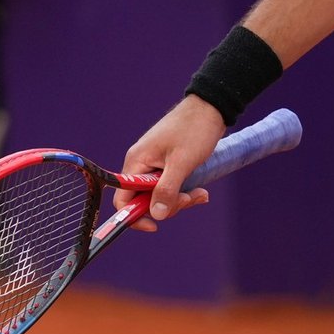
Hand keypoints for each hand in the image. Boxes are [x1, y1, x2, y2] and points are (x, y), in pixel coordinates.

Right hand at [113, 96, 226, 230]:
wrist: (211, 107)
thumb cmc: (195, 129)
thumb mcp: (182, 162)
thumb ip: (166, 189)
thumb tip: (155, 215)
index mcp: (136, 161)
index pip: (123, 199)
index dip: (135, 216)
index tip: (155, 225)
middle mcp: (141, 163)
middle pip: (144, 200)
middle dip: (168, 205)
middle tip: (190, 198)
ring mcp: (154, 163)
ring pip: (160, 194)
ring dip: (180, 199)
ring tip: (201, 193)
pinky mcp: (167, 163)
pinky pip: (170, 185)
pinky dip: (184, 191)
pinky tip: (201, 189)